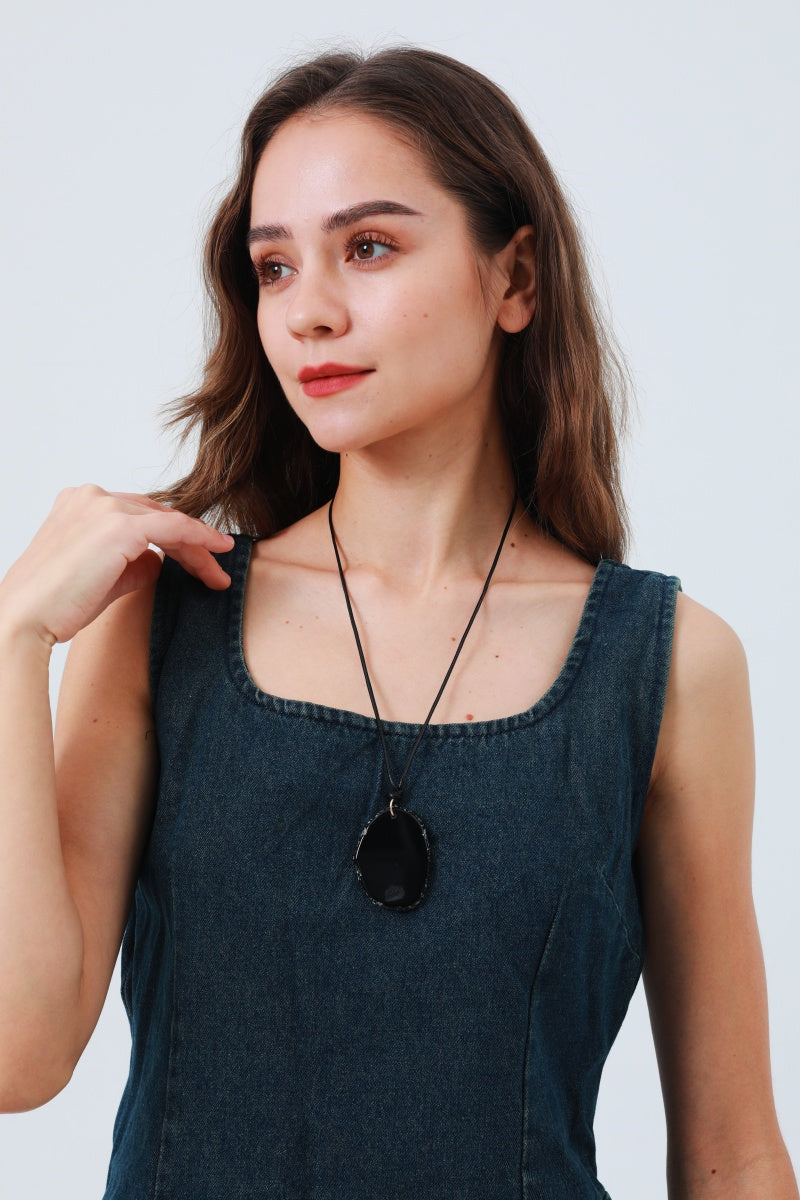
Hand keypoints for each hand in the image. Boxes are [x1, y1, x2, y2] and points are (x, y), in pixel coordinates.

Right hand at [0, 485, 235, 645]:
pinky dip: (200, 538)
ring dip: (198, 548)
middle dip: (190, 544)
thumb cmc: (55, 605)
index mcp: (79, 503)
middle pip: (157, 515)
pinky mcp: (120, 526)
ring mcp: (105, 507)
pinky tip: (219, 551)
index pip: (138, 515)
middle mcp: (91, 497)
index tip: (196, 559)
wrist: (26, 618)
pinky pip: (175, 528)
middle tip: (214, 571)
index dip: (171, 537)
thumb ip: (132, 563)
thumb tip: (160, 562)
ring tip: (218, 575)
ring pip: (169, 522)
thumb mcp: (101, 576)